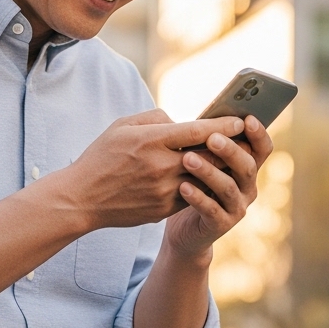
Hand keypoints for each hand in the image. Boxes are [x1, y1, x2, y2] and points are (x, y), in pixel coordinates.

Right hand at [60, 109, 245, 230]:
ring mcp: (164, 191)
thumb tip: (184, 123)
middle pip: (208, 155)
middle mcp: (161, 166)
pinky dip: (202, 185)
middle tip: (246, 139)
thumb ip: (157, 118)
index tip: (240, 120)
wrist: (81, 199)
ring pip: (204, 178)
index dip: (222, 125)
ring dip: (219, 168)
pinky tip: (210, 178)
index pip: (197, 131)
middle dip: (229, 147)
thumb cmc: (102, 156)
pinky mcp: (163, 209)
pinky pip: (192, 194)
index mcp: (151, 140)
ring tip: (234, 158)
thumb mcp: (123, 125)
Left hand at [167, 115, 274, 260]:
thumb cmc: (194, 186)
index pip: (262, 149)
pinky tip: (183, 186)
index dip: (259, 134)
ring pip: (228, 187)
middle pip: (247, 166)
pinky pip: (212, 210)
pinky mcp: (221, 225)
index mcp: (247, 168)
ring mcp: (237, 207)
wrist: (185, 230)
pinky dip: (198, 197)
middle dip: (230, 150)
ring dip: (209, 172)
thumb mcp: (204, 162)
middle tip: (211, 138)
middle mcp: (248, 187)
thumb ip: (209, 144)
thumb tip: (207, 117)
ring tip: (187, 159)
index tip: (247, 119)